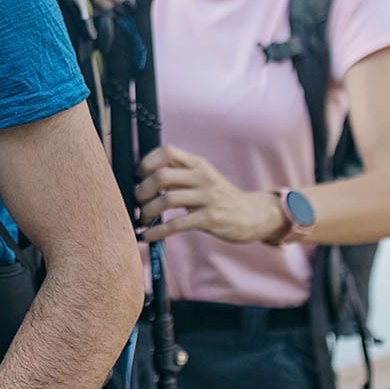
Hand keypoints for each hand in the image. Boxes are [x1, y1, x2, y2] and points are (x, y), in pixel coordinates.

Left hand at [136, 145, 287, 244]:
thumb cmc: (219, 197)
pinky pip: (176, 224)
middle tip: (138, 201)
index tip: (138, 175)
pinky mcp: (210, 218)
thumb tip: (145, 179)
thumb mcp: (203, 178)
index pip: (168, 152)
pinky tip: (148, 236)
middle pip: (162, 176)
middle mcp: (202, 177)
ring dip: (148, 211)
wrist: (251, 214)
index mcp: (198, 164)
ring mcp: (207, 197)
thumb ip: (180, 175)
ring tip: (142, 219)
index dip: (147, 162)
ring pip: (167, 200)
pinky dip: (157, 231)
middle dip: (143, 190)